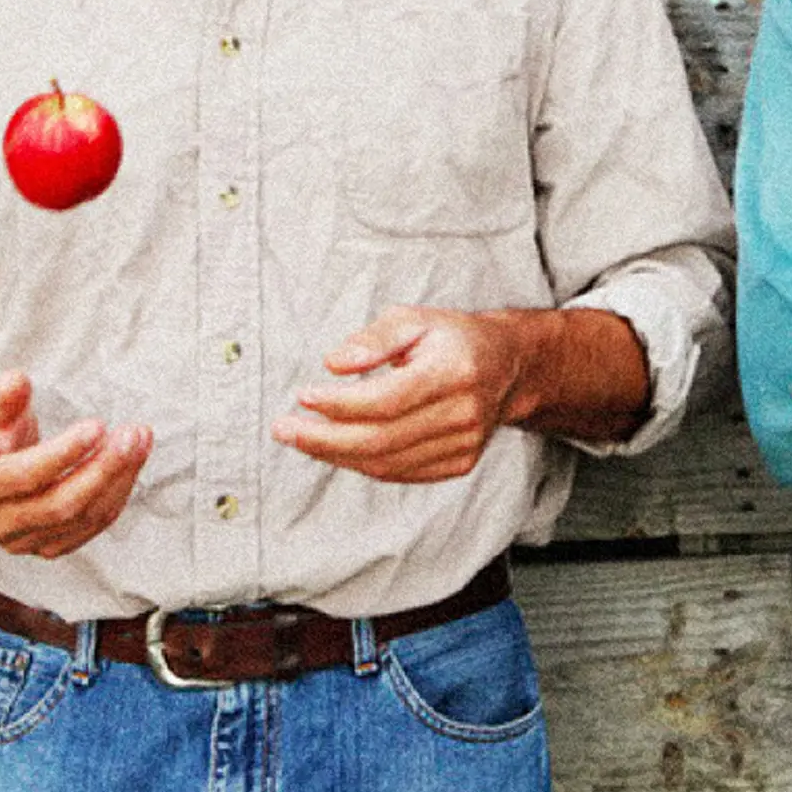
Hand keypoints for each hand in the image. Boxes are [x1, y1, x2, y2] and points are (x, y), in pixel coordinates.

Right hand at [0, 371, 151, 558]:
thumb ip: (2, 396)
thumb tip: (18, 381)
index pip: (24, 476)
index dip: (63, 453)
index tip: (97, 425)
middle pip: (60, 505)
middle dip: (103, 469)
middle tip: (132, 433)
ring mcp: (23, 540)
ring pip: (82, 517)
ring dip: (119, 478)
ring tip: (140, 438)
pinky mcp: (48, 546)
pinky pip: (91, 526)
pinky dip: (118, 493)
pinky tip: (133, 462)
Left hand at [274, 307, 528, 481]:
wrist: (508, 366)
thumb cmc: (452, 338)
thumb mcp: (415, 319)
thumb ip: (374, 338)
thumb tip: (334, 364)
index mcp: (455, 370)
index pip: (387, 399)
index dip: (340, 403)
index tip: (302, 395)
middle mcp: (464, 413)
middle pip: (382, 438)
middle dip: (324, 438)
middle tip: (283, 428)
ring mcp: (465, 444)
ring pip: (387, 462)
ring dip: (336, 454)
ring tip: (301, 437)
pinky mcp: (459, 463)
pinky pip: (400, 473)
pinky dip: (362, 464)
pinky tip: (336, 448)